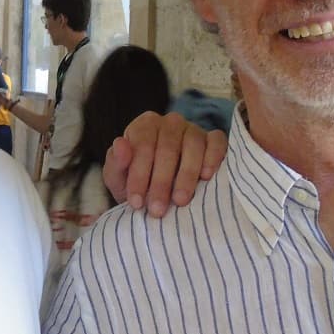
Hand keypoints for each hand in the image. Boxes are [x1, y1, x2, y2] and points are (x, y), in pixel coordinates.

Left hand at [103, 112, 226, 217]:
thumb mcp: (119, 178)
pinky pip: (217, 142)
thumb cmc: (139, 184)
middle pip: (167, 147)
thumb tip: (120, 144)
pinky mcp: (214, 140)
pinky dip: (213, 157)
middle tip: (157, 210)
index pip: (142, 145)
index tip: (136, 203)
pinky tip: (207, 176)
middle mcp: (170, 123)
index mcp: (144, 126)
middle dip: (161, 182)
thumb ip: (116, 163)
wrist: (162, 194)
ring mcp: (194, 129)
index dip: (138, 175)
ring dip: (186, 174)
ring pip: (193, 145)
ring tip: (180, 201)